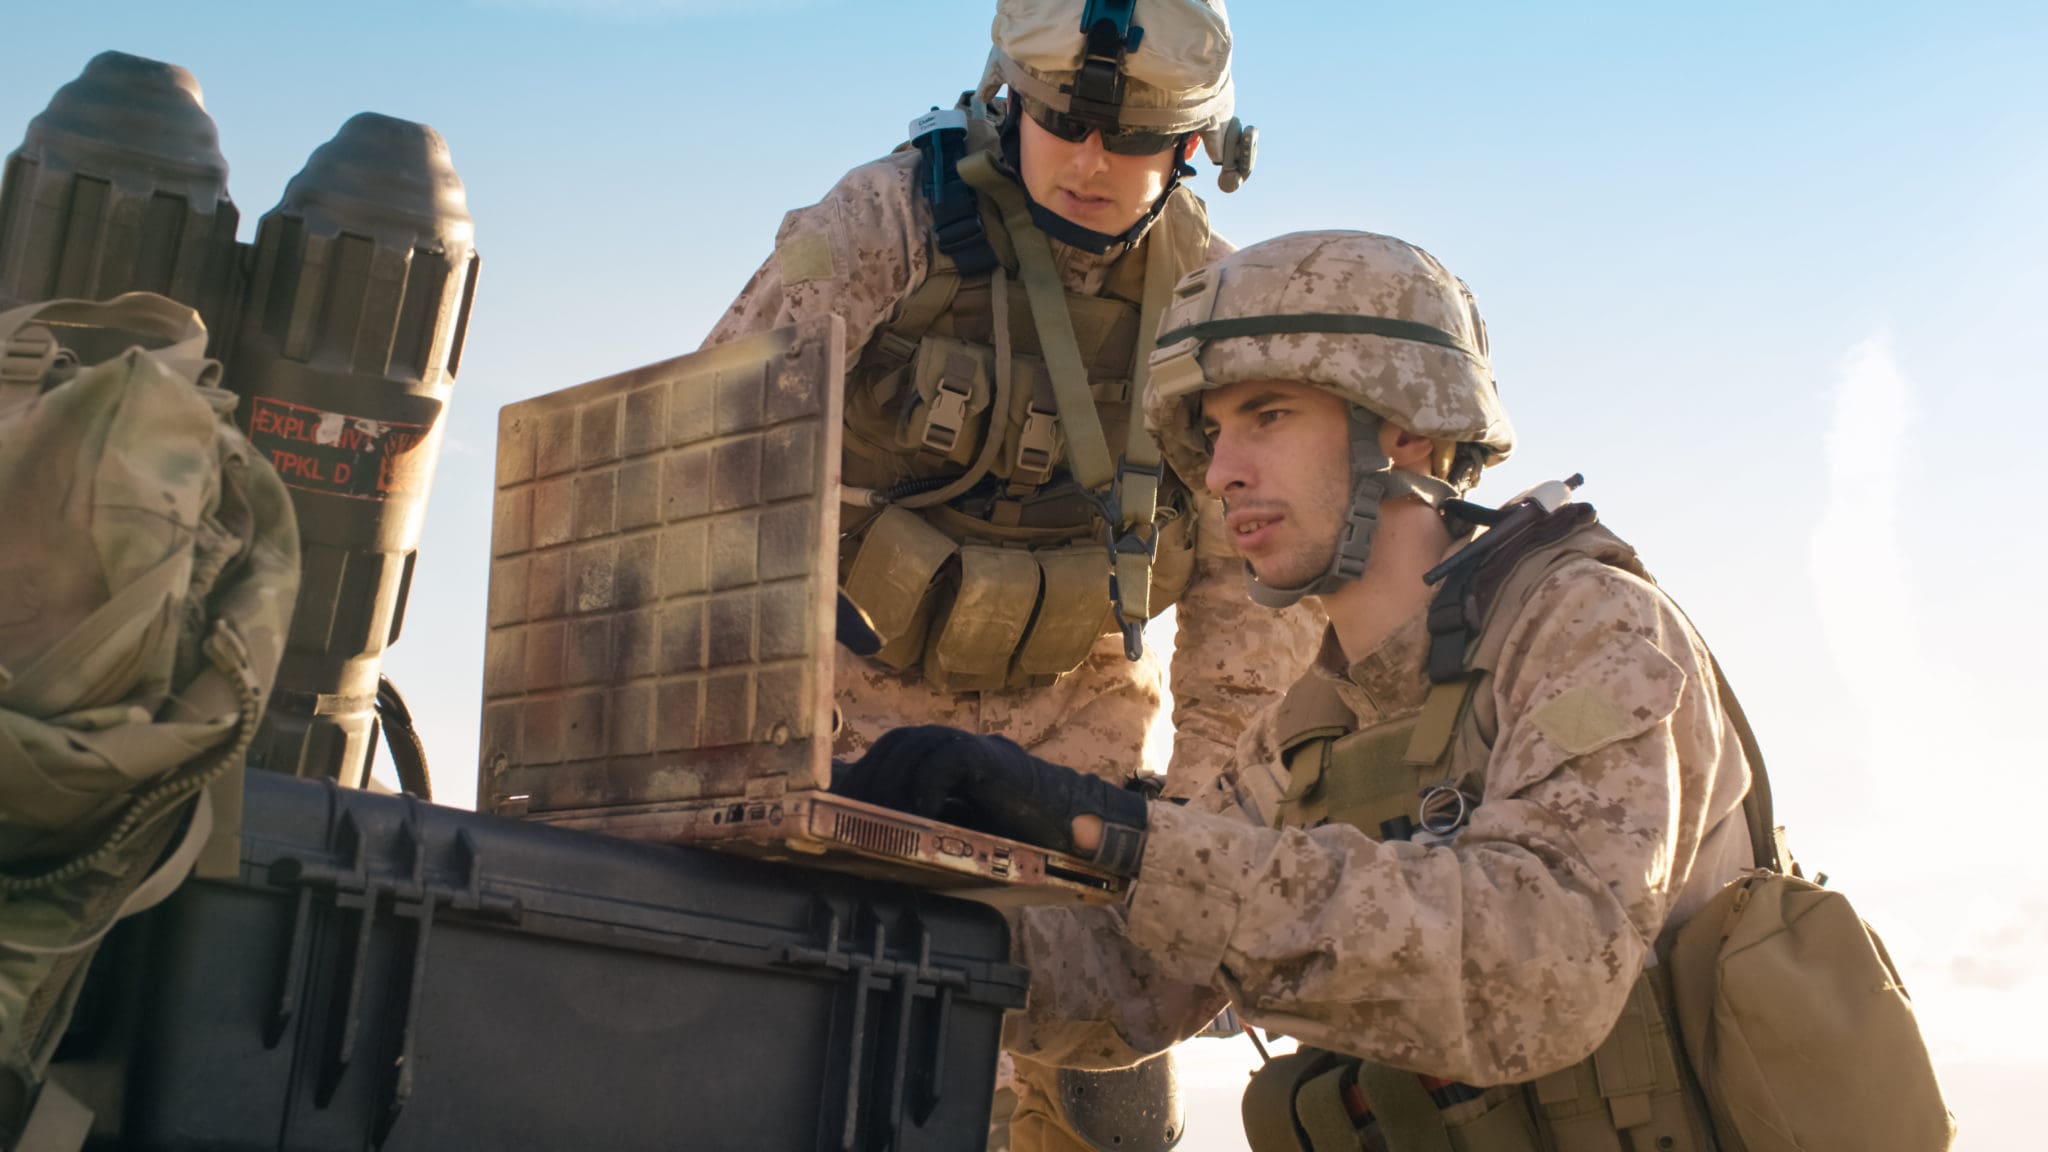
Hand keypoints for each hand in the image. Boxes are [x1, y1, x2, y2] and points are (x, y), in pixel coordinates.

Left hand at [831, 726, 1149, 875]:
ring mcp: (973, 747)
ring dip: (890, 785)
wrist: (1074, 830)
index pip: (887, 753)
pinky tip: (919, 814)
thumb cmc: (1015, 838)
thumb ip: (921, 827)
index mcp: (940, 758)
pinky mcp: (991, 757)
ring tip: (879, 822)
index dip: (857, 773)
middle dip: (867, 780)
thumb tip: (869, 846)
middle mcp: (952, 745)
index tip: (829, 801)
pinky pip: (948, 759)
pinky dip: (927, 786)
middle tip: (849, 818)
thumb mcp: (955, 832)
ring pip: (913, 747)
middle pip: (894, 746)